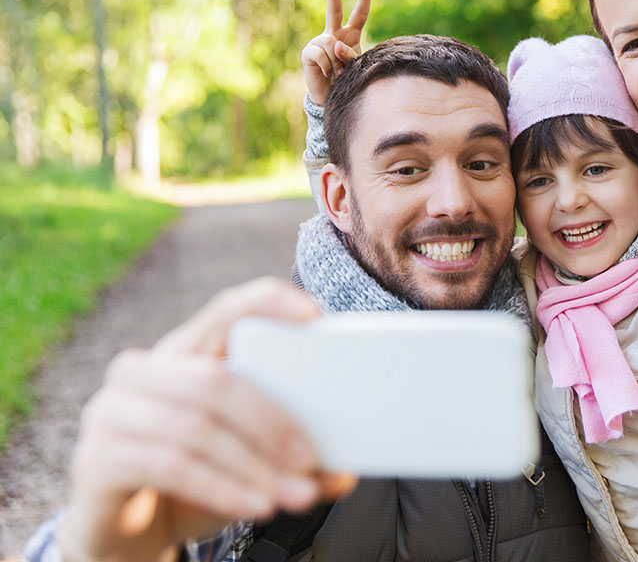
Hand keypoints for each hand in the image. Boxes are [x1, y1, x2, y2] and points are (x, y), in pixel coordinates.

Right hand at [58, 279, 355, 561]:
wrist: (122, 530)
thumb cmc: (191, 479)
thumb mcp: (243, 459)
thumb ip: (288, 456)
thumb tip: (342, 472)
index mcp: (184, 351)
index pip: (225, 309)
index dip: (267, 304)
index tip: (314, 315)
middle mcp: (142, 371)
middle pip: (216, 380)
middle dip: (272, 422)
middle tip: (313, 459)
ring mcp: (112, 412)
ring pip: (196, 428)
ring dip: (254, 466)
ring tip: (297, 495)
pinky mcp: (97, 460)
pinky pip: (170, 466)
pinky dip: (221, 487)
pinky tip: (255, 505)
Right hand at [301, 0, 372, 105]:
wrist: (330, 96)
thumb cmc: (346, 79)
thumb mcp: (355, 66)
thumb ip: (349, 54)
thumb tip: (335, 44)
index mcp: (350, 35)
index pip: (359, 15)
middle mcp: (334, 34)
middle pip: (334, 11)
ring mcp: (320, 42)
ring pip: (331, 43)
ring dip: (336, 61)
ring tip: (336, 72)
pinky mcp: (309, 52)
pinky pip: (321, 54)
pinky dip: (327, 66)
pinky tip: (326, 72)